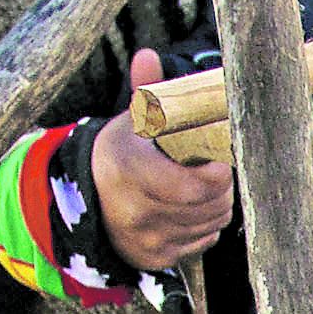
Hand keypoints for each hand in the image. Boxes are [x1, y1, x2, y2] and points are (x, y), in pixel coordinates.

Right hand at [92, 50, 234, 272]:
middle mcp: (135, 210)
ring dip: (217, 204)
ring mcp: (146, 239)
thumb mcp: (130, 122)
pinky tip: (193, 207)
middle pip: (209, 204)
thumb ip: (145, 91)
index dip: (217, 175)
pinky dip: (206, 224)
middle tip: (216, 169)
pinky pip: (202, 241)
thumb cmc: (121, 154)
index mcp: (127, 171)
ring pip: (211, 223)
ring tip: (206, 186)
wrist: (90, 201)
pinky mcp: (156, 258)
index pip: (193, 187)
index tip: (221, 160)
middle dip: (222, 186)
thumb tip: (148, 55)